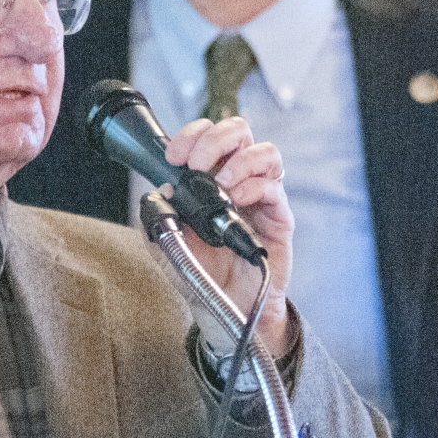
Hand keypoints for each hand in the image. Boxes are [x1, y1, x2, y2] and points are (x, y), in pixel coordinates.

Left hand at [163, 116, 293, 356]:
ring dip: (239, 161)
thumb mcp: (167, 244)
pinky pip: (275, 187)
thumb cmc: (201, 271)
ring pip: (265, 151)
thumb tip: (162, 188)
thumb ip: (158, 216)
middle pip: (238, 130)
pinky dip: (255, 186)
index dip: (190, 135)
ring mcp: (261, 195)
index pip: (206, 135)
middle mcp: (237, 178)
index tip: (174, 156)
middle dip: (214, 139)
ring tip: (222, 184)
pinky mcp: (279, 216)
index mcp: (209, 176)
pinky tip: (237, 201)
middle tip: (196, 164)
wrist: (226, 307)